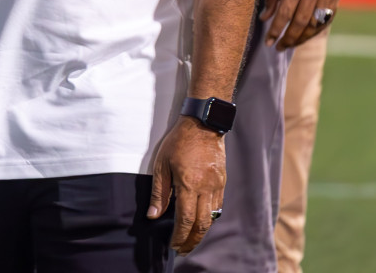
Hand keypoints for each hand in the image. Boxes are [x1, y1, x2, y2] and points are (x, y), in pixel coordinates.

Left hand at [147, 117, 226, 254]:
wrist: (203, 125)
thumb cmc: (178, 142)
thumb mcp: (161, 164)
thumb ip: (159, 192)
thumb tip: (153, 214)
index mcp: (189, 185)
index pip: (185, 219)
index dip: (180, 236)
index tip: (174, 245)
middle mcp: (206, 188)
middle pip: (202, 224)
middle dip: (192, 240)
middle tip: (183, 250)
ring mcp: (217, 186)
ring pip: (212, 217)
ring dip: (201, 231)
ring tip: (190, 239)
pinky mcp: (222, 182)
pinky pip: (217, 206)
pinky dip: (209, 217)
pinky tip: (201, 220)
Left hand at [261, 0, 343, 48]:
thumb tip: (264, 17)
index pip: (284, 13)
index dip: (275, 30)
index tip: (268, 42)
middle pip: (300, 22)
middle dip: (289, 38)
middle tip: (279, 47)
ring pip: (316, 23)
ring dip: (302, 37)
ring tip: (290, 44)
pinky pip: (327, 18)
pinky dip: (316, 29)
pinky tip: (306, 35)